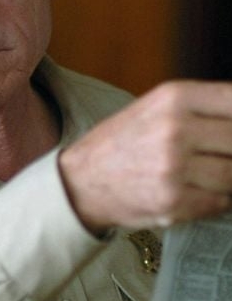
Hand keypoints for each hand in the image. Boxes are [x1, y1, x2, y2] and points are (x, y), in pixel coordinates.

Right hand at [58, 80, 231, 233]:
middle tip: (220, 152)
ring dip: (231, 175)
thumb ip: (203, 108)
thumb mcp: (157, 107)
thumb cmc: (124, 140)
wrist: (83, 179)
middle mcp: (175, 129)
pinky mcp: (175, 203)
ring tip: (213, 169)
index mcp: (173, 97)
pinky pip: (223, 202)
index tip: (231, 129)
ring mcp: (175, 169)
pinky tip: (206, 189)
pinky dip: (222, 198)